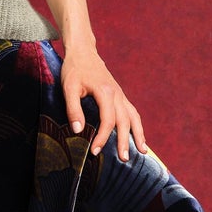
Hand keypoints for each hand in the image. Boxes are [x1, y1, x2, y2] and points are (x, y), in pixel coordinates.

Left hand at [57, 40, 147, 161]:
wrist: (83, 52)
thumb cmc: (74, 69)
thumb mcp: (68, 88)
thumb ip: (73, 109)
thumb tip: (77, 130)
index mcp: (105, 92)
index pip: (108, 120)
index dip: (102, 137)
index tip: (95, 151)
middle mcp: (117, 94)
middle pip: (125, 121)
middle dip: (125, 141)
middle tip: (123, 159)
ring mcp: (121, 95)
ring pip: (134, 117)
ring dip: (138, 135)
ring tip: (142, 152)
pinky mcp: (120, 95)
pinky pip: (132, 112)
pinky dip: (137, 125)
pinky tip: (138, 137)